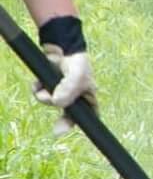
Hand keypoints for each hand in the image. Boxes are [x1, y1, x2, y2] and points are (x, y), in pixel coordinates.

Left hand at [33, 17, 94, 136]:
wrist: (62, 48)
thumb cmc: (77, 63)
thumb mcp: (77, 76)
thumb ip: (69, 89)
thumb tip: (57, 102)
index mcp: (88, 97)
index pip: (89, 115)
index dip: (81, 124)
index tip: (69, 130)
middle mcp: (74, 97)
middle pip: (68, 114)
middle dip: (62, 118)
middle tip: (57, 131)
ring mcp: (60, 92)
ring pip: (51, 103)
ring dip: (45, 98)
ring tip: (44, 89)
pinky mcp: (49, 87)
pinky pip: (40, 94)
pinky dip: (38, 89)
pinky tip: (38, 84)